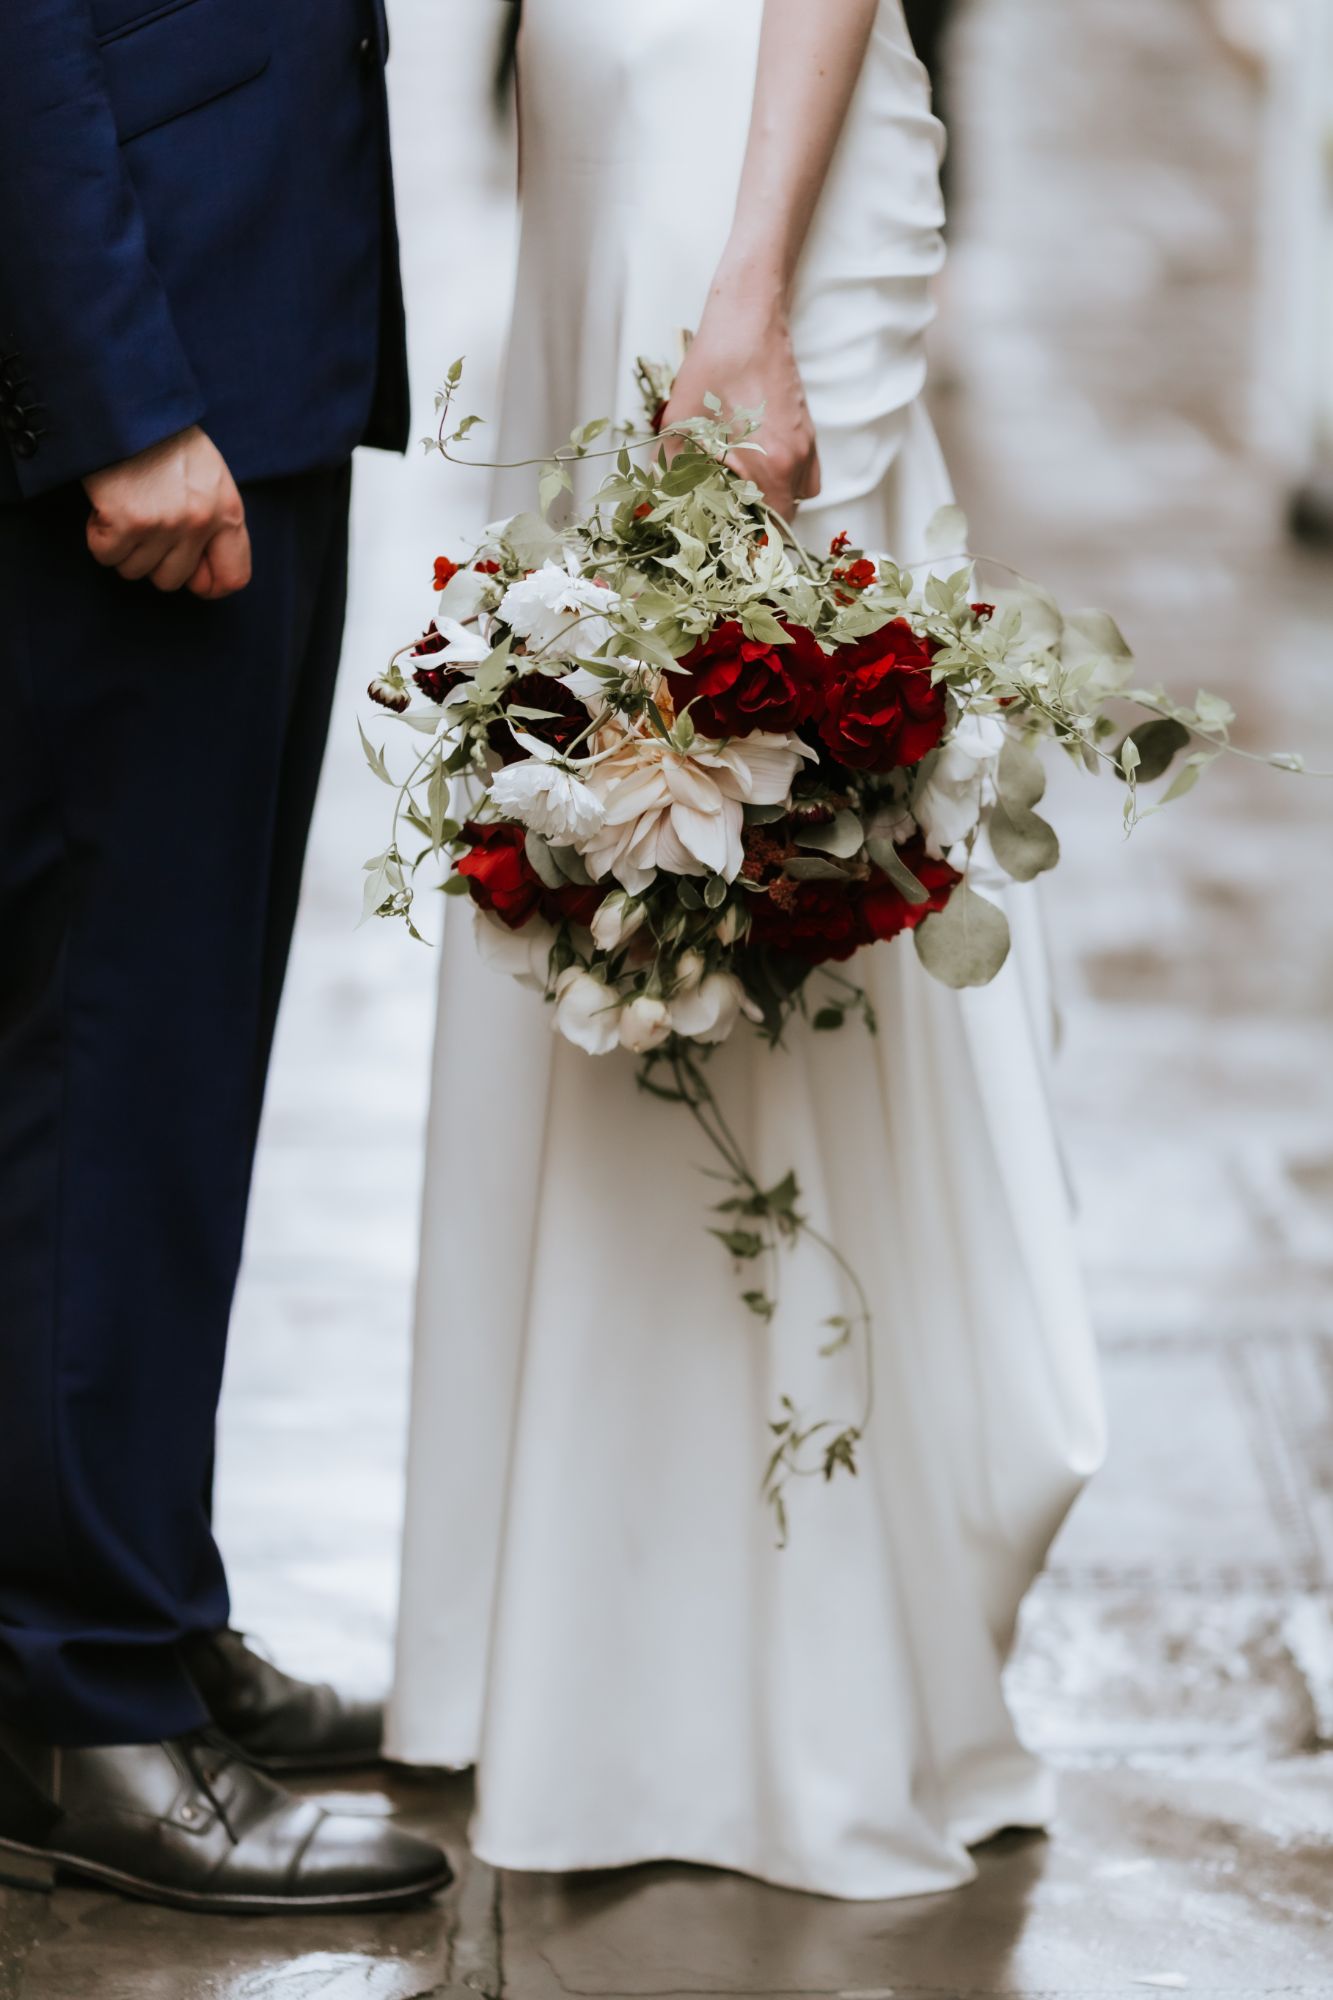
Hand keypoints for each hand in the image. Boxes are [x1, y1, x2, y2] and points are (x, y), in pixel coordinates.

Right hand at [83, 425, 251, 599]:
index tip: (189, 575)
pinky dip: (99, 536)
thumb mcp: (209, 477)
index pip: (233, 577)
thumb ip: (214, 523)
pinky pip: (107, 555)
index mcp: (228, 511)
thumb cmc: (165, 439)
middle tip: (143, 524)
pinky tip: (106, 507)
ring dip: (123, 546)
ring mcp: (164, 523)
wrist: (127, 402)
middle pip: (172, 580)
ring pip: (136, 571)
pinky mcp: (127, 521)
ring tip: (126, 508)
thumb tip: (205, 580)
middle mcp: (200, 522)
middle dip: (152, 560)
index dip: (207, 584)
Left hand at [659, 292, 820, 525]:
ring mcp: (808, 445)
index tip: (729, 550)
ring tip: (739, 496)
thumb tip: (660, 510)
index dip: (751, 548)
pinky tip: (755, 467)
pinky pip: (804, 474)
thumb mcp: (681, 428)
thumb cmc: (713, 370)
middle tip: (725, 522)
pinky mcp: (808, 430)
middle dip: (757, 525)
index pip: (773, 532)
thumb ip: (672, 476)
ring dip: (772, 503)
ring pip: (798, 496)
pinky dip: (783, 481)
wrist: (748, 321)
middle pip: (786, 518)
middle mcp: (798, 461)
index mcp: (772, 467)